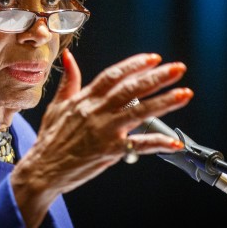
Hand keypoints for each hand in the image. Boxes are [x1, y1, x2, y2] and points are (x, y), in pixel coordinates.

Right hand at [10, 49, 192, 227]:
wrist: (42, 170)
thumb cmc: (50, 139)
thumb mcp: (57, 105)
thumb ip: (69, 81)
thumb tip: (68, 57)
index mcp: (86, 99)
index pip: (113, 75)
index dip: (134, 65)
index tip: (154, 58)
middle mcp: (97, 111)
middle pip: (131, 89)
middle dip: (157, 77)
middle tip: (178, 68)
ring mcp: (104, 131)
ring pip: (139, 112)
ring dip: (165, 102)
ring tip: (185, 94)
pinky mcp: (109, 151)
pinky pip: (138, 145)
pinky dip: (157, 143)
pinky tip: (174, 142)